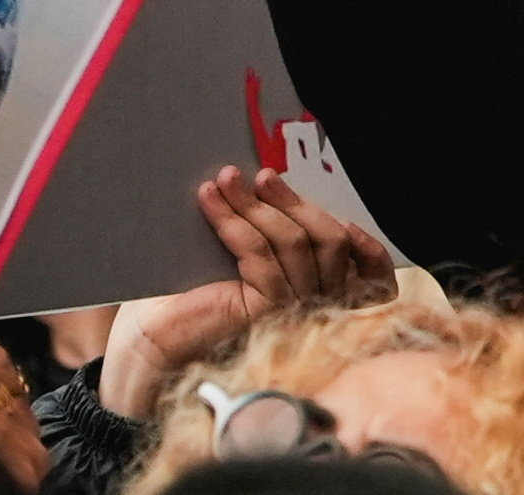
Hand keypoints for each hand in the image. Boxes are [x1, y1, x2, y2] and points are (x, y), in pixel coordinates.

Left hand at [102, 166, 399, 418]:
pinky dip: (233, 220)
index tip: (344, 215)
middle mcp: (317, 312)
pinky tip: (212, 200)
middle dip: (296, 203)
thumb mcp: (254, 269)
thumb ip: (283, 247)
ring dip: (257, 203)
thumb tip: (281, 193)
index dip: (369, 249)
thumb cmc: (193, 307)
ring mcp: (294, 311)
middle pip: (331, 243)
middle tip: (264, 176)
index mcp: (324, 307)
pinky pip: (260, 253)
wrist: (151, 347)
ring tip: (227, 179)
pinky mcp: (266, 310)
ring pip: (294, 241)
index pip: (373, 280)